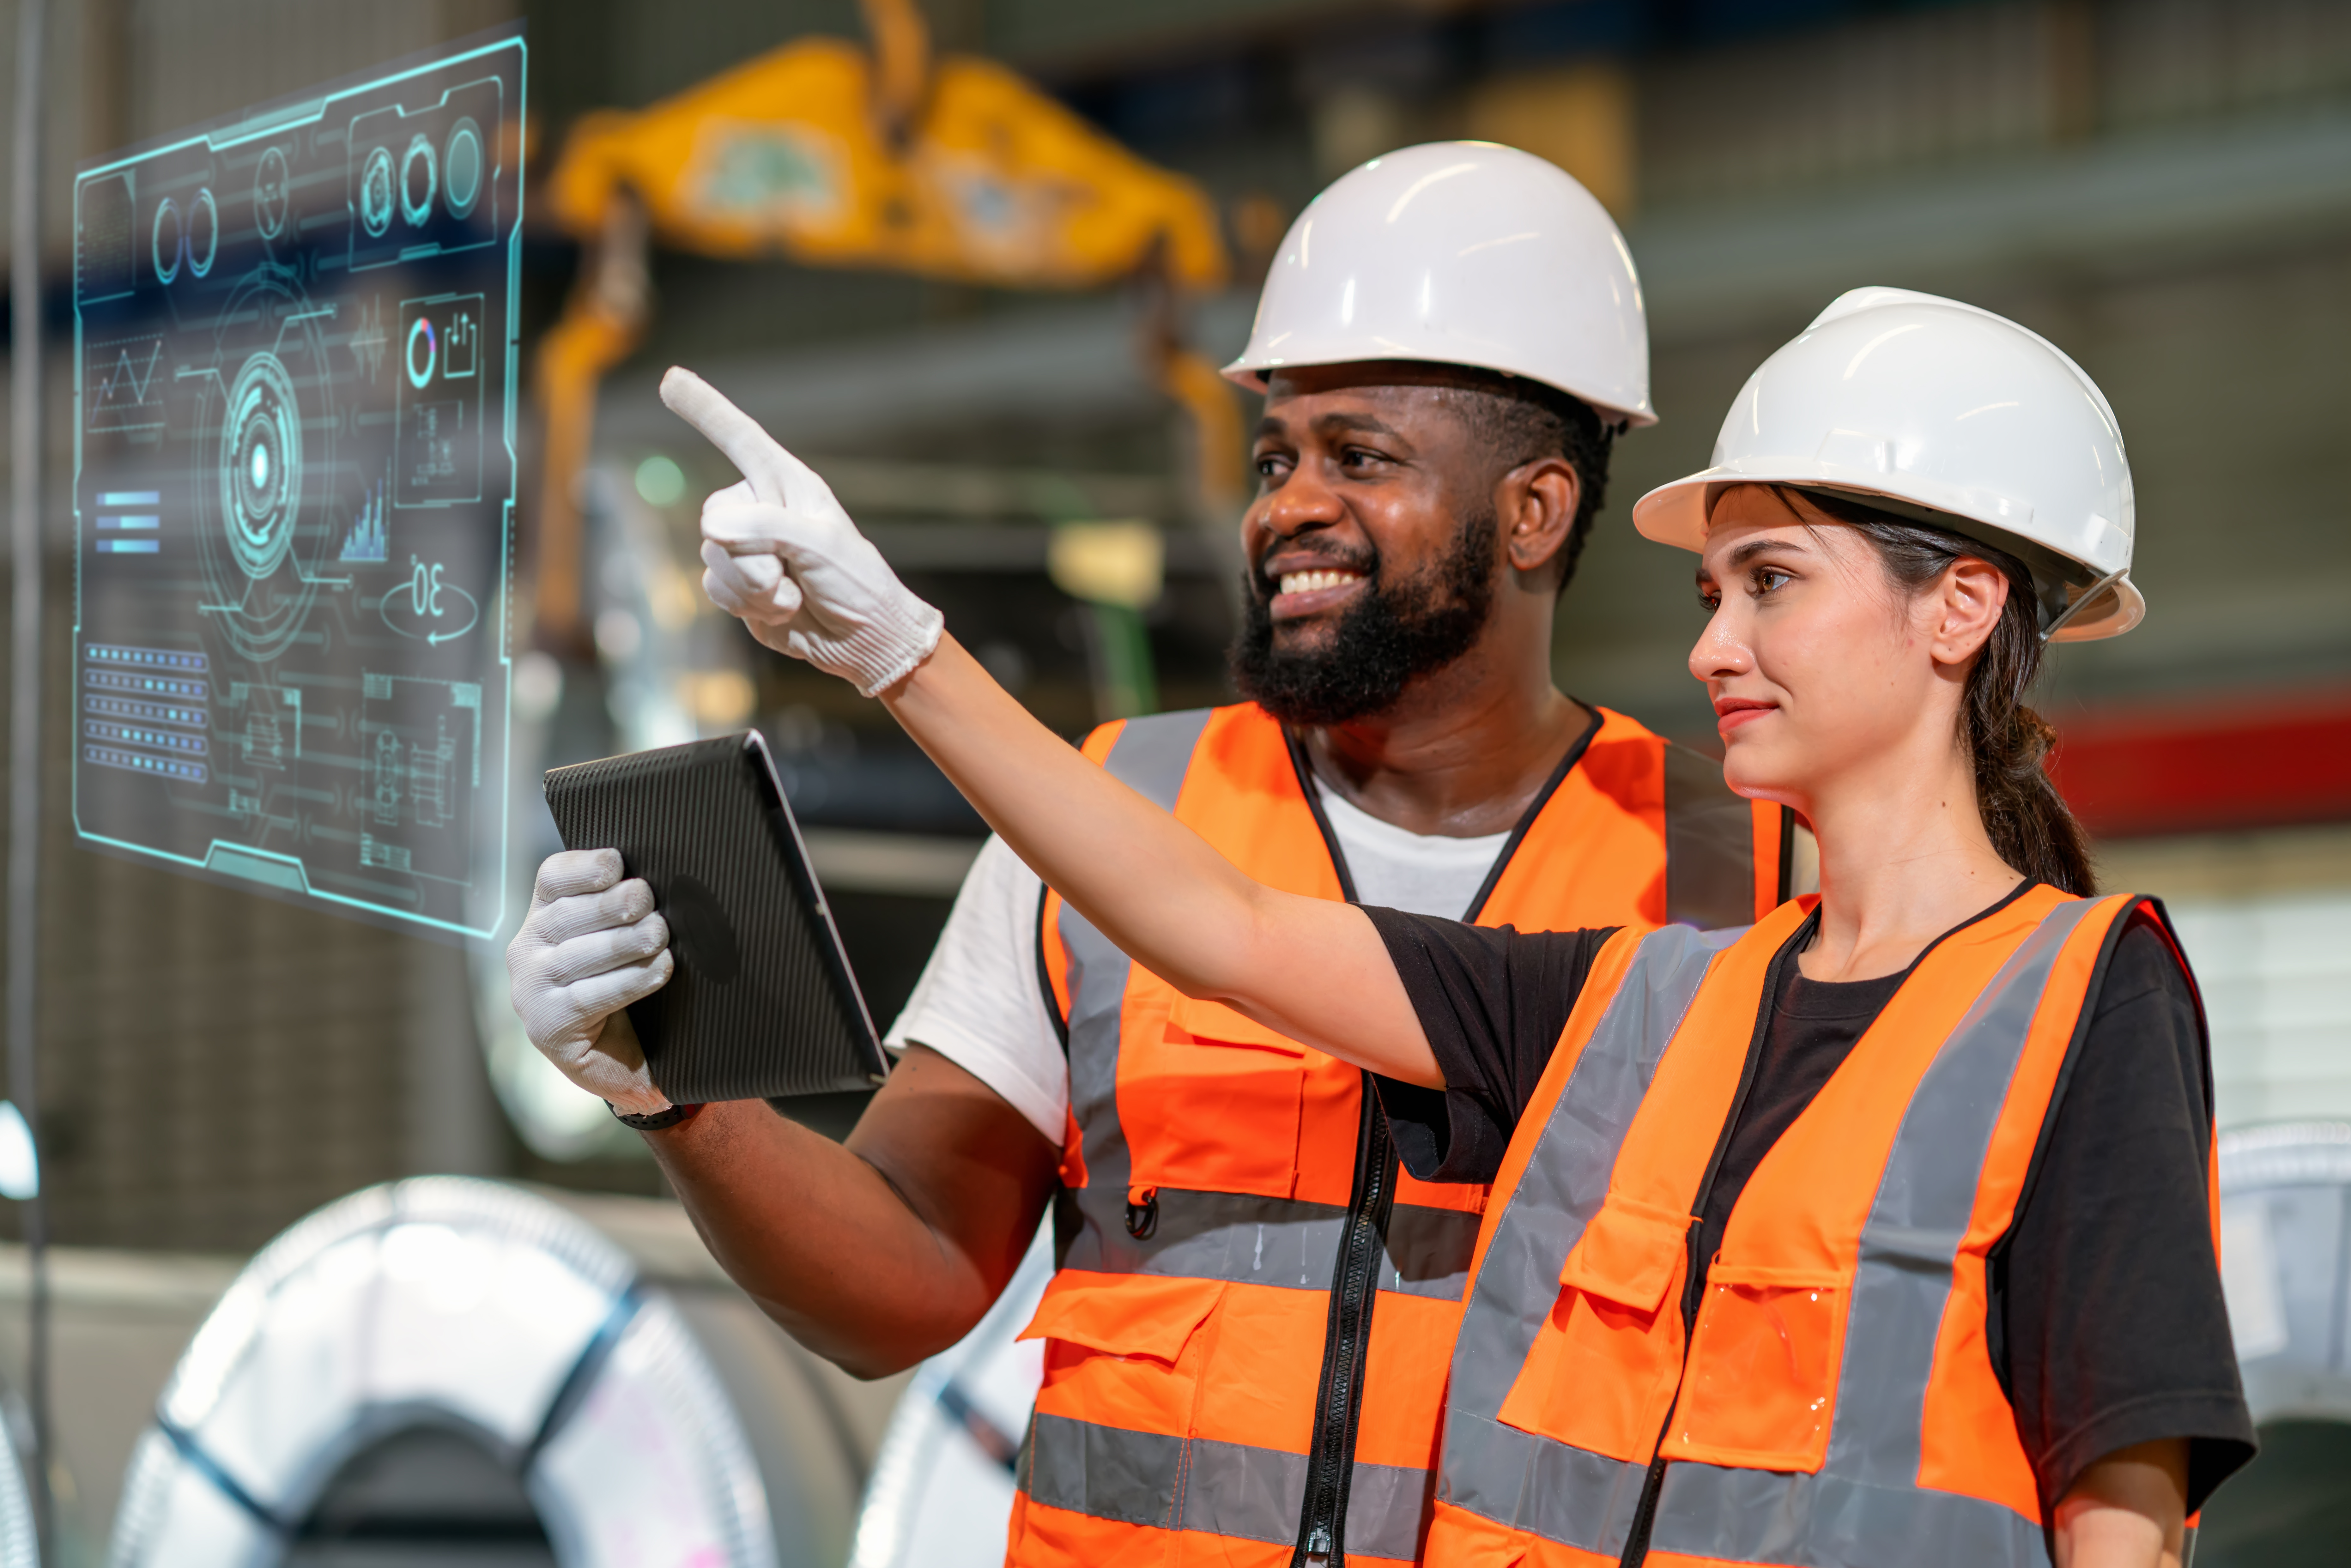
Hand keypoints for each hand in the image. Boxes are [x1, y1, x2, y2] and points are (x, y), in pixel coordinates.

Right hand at [506, 849, 674, 1116]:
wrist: (616, 1059)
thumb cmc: (622, 985)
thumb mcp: (614, 938)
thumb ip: (621, 907)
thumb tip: (651, 881)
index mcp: (541, 917)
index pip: (552, 879)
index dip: (583, 867)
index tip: (617, 864)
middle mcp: (526, 951)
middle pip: (568, 915)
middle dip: (614, 905)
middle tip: (648, 902)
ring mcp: (531, 991)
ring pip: (579, 956)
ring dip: (626, 942)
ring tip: (658, 935)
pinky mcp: (548, 1027)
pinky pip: (592, 997)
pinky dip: (632, 980)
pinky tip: (659, 969)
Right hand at [661, 367, 943, 696]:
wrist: (864, 640)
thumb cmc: (856, 585)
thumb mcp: (822, 547)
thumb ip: (769, 528)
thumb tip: (712, 524)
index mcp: (787, 485)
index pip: (740, 438)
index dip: (706, 409)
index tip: (672, 380)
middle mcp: (761, 511)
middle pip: (715, 517)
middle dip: (751, 555)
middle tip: (794, 572)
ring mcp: (746, 549)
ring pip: (713, 558)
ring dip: (755, 587)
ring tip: (795, 592)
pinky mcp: (738, 585)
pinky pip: (715, 588)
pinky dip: (749, 605)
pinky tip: (782, 608)